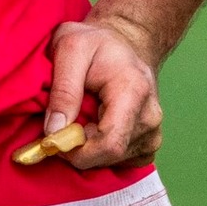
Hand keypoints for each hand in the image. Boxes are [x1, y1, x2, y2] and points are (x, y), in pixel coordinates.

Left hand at [43, 15, 164, 167]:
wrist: (124, 44)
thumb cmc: (96, 43)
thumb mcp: (70, 48)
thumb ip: (63, 89)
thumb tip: (54, 132)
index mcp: (134, 91)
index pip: (110, 144)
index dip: (77, 151)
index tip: (53, 138)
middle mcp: (150, 117)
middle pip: (109, 156)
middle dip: (78, 149)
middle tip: (61, 124)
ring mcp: (153, 133)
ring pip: (112, 162)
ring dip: (88, 149)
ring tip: (80, 118)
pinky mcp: (149, 144)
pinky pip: (120, 163)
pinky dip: (100, 153)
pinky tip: (94, 127)